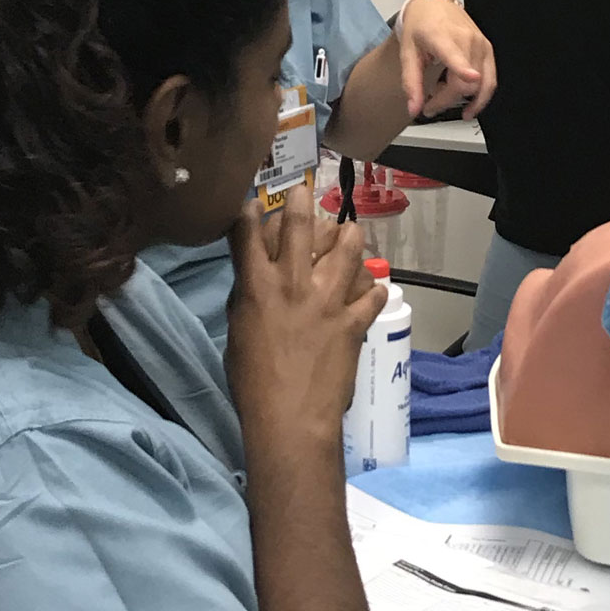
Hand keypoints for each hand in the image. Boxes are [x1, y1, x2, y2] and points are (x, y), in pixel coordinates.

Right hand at [227, 184, 384, 452]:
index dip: (249, 212)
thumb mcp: (237, 334)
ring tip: (349, 232)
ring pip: (347, 250)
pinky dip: (373, 289)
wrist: (291, 419)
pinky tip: (372, 289)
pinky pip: (371, 294)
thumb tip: (254, 281)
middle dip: (302, 203)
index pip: (248, 235)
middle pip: (301, 228)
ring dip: (349, 236)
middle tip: (305, 192)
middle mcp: (294, 284)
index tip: (252, 201)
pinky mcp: (354, 322)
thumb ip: (247, 300)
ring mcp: (328, 301)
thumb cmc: (252, 383)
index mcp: (257, 287)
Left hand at [396, 0, 495, 120]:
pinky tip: (467, 101)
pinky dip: (480, 95)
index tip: (471, 77)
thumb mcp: (407, 53)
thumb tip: (415, 108)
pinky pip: (491, 80)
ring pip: (482, 84)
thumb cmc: (420, 27)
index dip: (464, 68)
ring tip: (446, 99)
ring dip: (464, 100)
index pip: (455, 54)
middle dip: (447, 101)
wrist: (432, 7)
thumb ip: (411, 83)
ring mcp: (481, 44)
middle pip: (466, 81)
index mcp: (441, 36)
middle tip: (430, 104)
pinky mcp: (488, 49)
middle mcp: (466, 39)